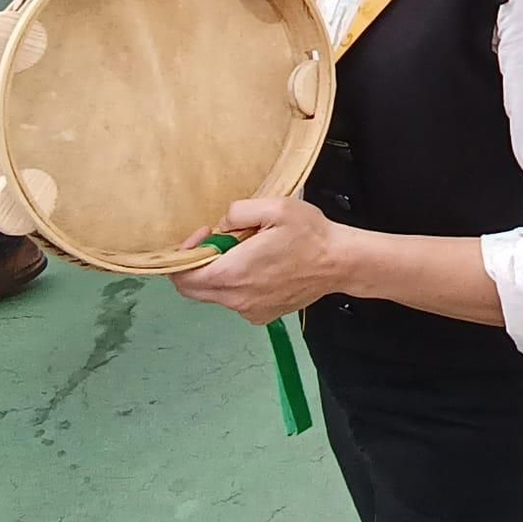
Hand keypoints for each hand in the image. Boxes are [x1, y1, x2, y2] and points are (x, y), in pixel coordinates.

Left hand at [170, 197, 345, 326]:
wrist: (339, 262)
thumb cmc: (310, 234)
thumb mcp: (274, 206)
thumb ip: (237, 211)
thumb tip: (221, 226)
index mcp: (233, 272)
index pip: (183, 275)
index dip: (184, 253)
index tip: (205, 234)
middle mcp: (236, 298)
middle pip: (193, 289)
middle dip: (196, 265)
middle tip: (219, 242)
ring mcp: (249, 310)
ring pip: (215, 294)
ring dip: (220, 273)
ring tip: (247, 252)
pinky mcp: (262, 316)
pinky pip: (236, 301)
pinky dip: (238, 285)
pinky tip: (261, 268)